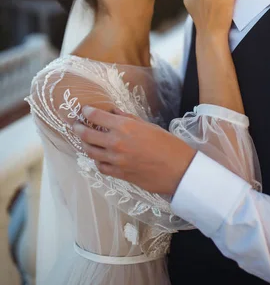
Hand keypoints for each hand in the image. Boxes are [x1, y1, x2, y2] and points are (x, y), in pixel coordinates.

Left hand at [73, 107, 195, 193]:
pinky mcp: (118, 174)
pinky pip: (100, 167)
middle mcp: (116, 142)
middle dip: (78, 128)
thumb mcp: (148, 126)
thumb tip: (114, 112)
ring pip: (90, 152)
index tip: (85, 110)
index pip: (97, 116)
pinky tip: (100, 157)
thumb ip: (128, 119)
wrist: (177, 169)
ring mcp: (115, 160)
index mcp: (125, 126)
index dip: (87, 112)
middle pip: (87, 134)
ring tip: (84, 141)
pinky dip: (98, 161)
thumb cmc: (167, 144)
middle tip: (76, 125)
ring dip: (85, 145)